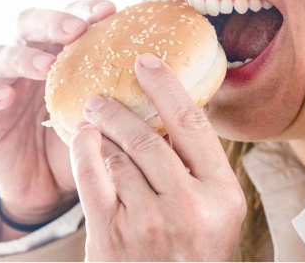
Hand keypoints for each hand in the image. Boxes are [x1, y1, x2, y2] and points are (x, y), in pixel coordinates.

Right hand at [0, 0, 115, 227]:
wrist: (51, 189)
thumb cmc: (86, 143)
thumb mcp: (110, 118)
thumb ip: (131, 97)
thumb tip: (180, 86)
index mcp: (65, 54)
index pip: (72, 19)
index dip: (87, 9)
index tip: (110, 9)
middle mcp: (33, 59)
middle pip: (32, 23)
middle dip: (54, 21)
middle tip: (75, 30)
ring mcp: (7, 84)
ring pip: (3, 54)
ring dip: (24, 56)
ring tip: (45, 66)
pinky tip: (4, 97)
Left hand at [70, 53, 245, 261]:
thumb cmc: (191, 255)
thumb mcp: (213, 213)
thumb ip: (196, 167)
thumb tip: (167, 109)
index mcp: (221, 195)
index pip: (193, 124)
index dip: (167, 86)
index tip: (147, 62)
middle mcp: (189, 208)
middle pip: (150, 137)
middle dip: (122, 109)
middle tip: (103, 94)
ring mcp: (150, 224)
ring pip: (119, 155)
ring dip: (103, 131)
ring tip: (94, 120)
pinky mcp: (112, 236)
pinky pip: (94, 177)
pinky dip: (84, 148)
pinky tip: (82, 135)